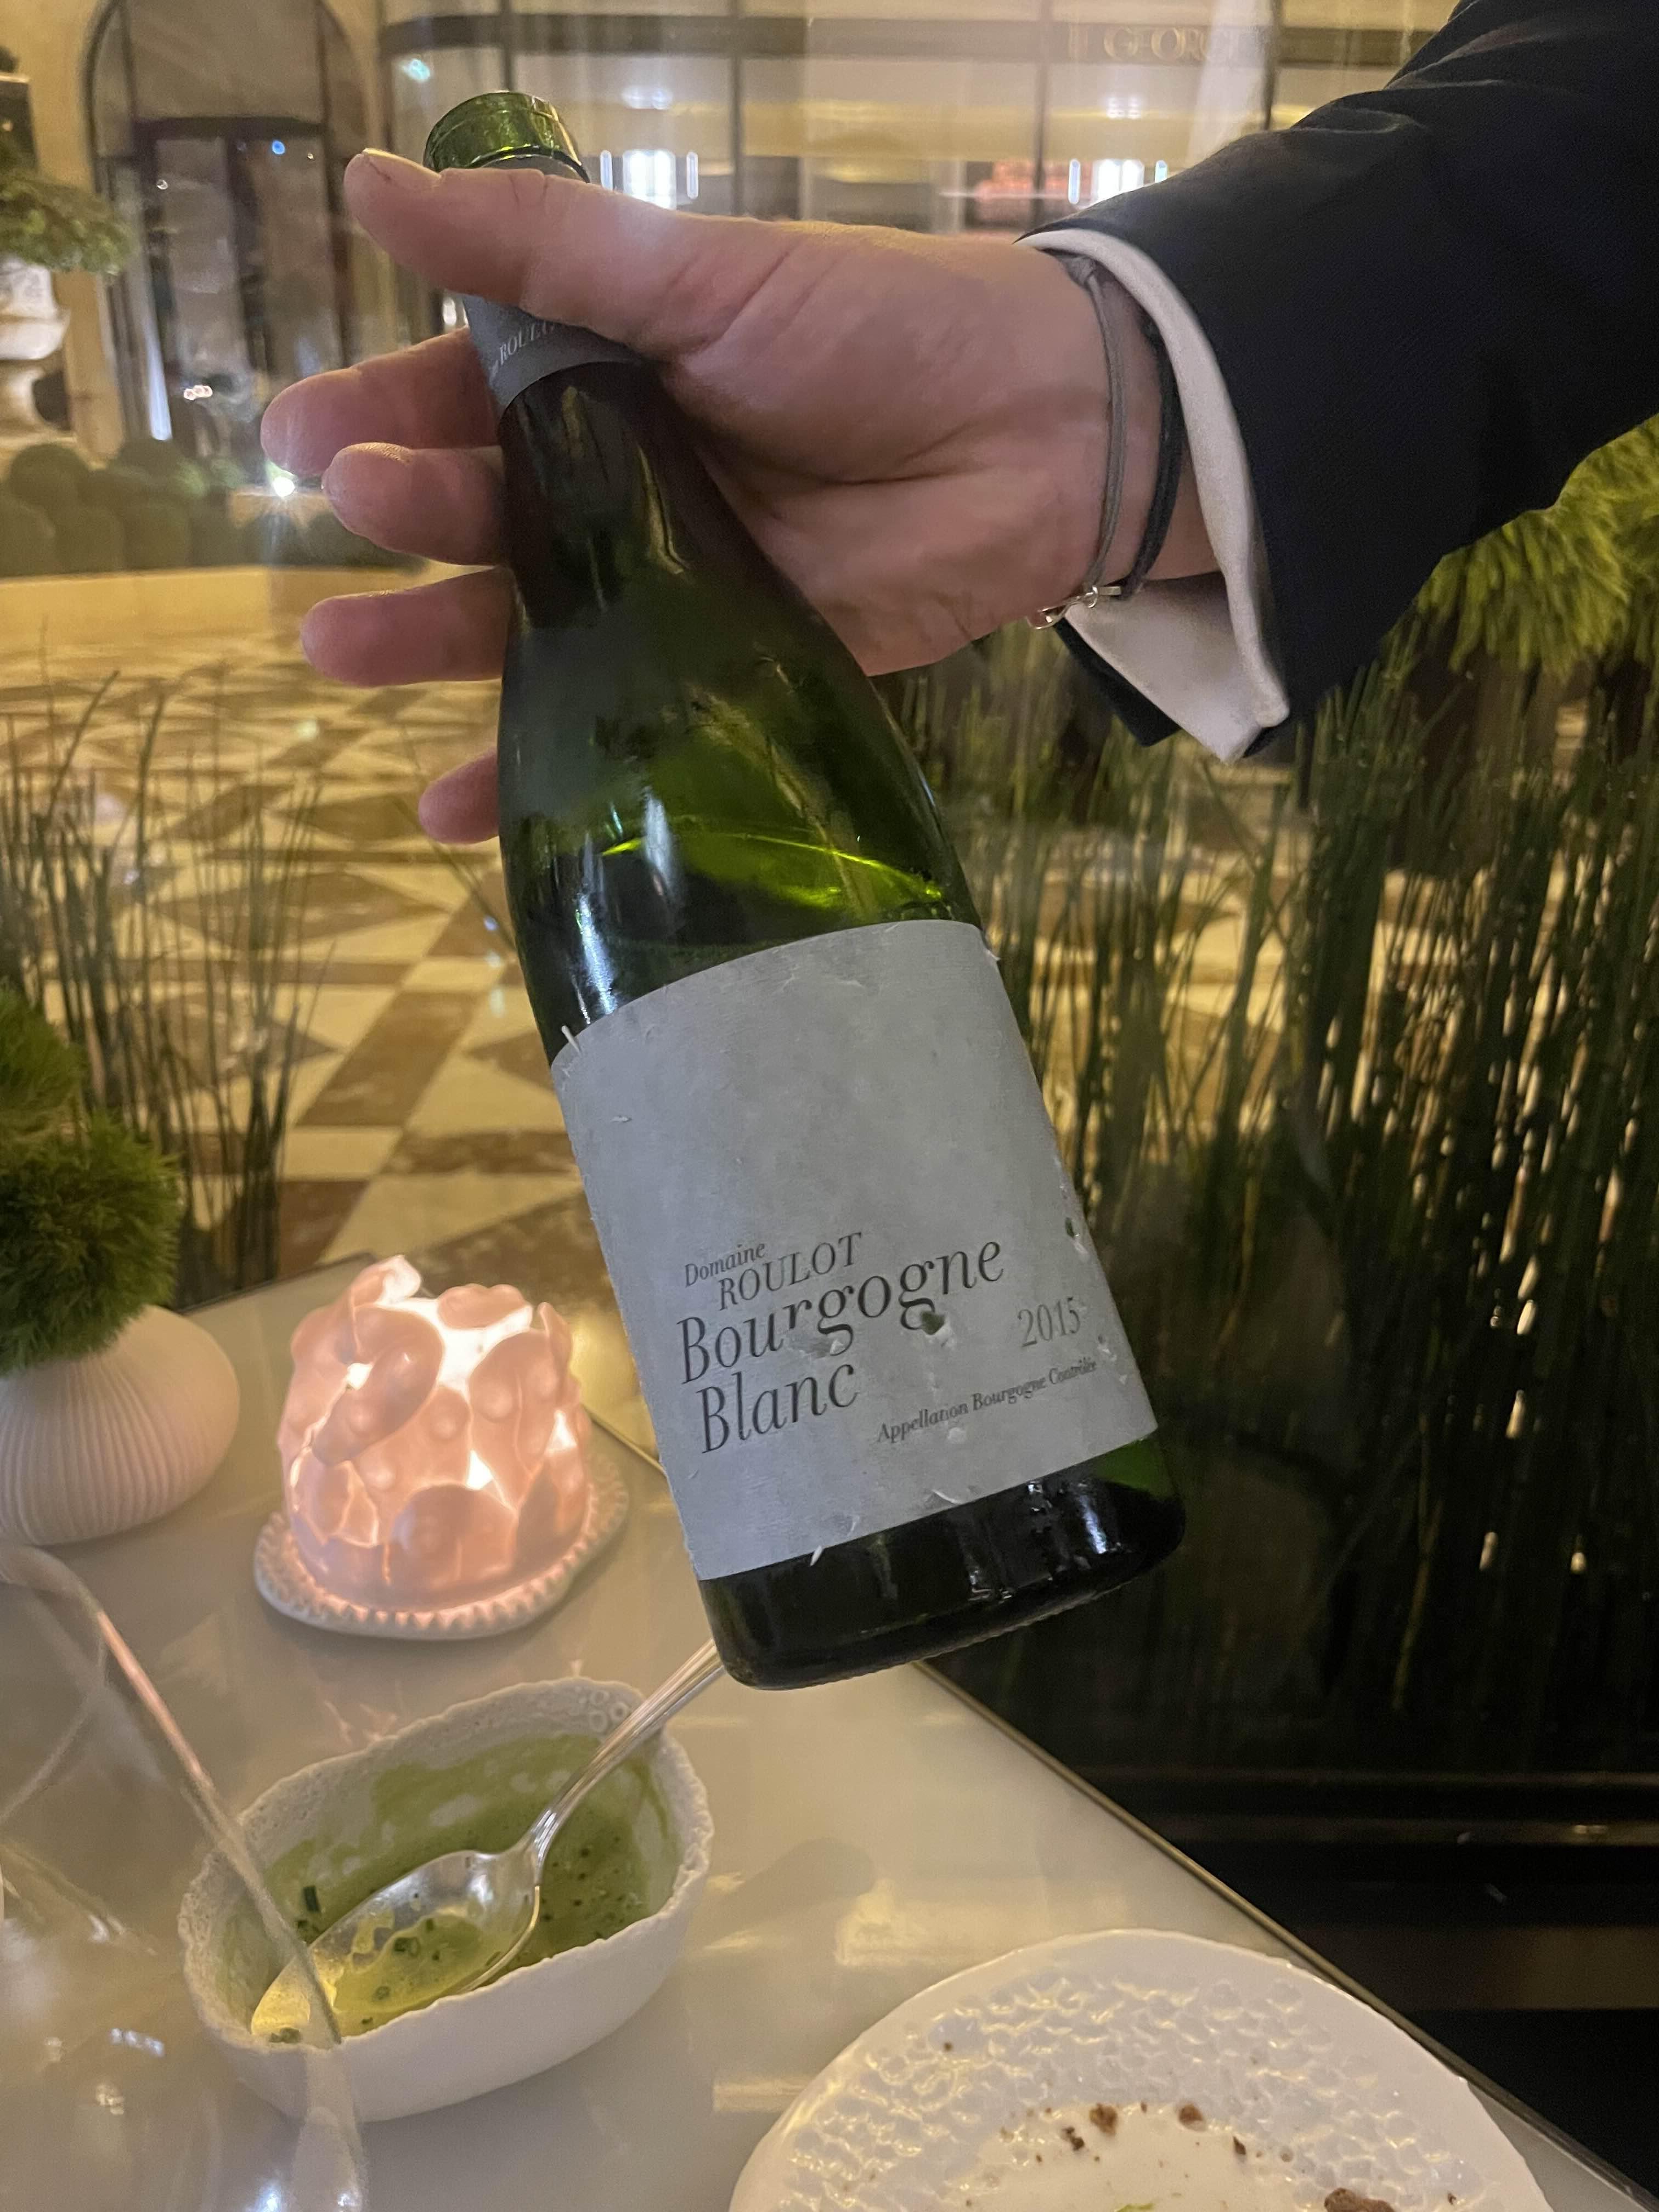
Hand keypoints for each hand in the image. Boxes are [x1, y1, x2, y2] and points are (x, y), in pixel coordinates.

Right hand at [263, 152, 1213, 841]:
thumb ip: (545, 246)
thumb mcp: (703, 273)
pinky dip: (532, 771)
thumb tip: (372, 183)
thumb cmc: (873, 327)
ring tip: (340, 653)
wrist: (1036, 438)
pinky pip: (614, 727)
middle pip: (479, 510)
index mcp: (603, 375)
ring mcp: (666, 586)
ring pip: (523, 622)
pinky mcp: (725, 674)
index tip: (300, 439)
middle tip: (350, 518)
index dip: (376, 411)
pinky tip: (448, 808)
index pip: (460, 392)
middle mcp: (619, 483)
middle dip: (399, 516)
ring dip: (427, 641)